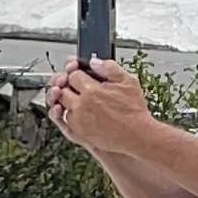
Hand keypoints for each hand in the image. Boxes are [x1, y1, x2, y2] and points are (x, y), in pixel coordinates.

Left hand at [39, 59, 159, 145]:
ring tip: (76, 95)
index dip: (76, 72)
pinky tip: (77, 108)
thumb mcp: (128, 82)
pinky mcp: (78, 132)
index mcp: (91, 91)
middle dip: (67, 84)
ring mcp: (77, 119)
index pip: (73, 75)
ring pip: (60, 104)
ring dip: (65, 98)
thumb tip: (94, 62)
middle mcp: (80, 105)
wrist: (136, 135)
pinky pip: (64, 119)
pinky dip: (67, 112)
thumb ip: (109, 68)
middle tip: (75, 83)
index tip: (80, 72)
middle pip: (62, 88)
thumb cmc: (133, 110)